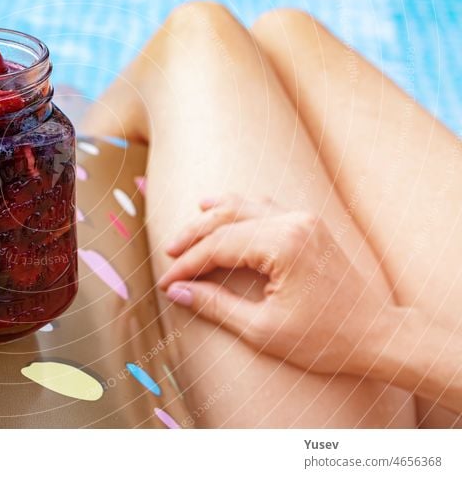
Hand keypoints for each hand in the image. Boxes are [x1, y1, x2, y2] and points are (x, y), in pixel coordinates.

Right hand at [157, 194, 398, 375]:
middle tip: (168, 254)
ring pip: (244, 206)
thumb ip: (215, 305)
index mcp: (283, 245)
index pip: (219, 246)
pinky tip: (224, 207)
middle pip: (227, 218)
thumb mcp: (263, 330)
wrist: (379, 336)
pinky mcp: (310, 225)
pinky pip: (265, 207)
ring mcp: (303, 220)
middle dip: (193, 236)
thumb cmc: (325, 339)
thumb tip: (177, 291)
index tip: (166, 282)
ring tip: (187, 224)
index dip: (187, 264)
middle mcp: (293, 222)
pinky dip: (240, 208)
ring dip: (212, 216)